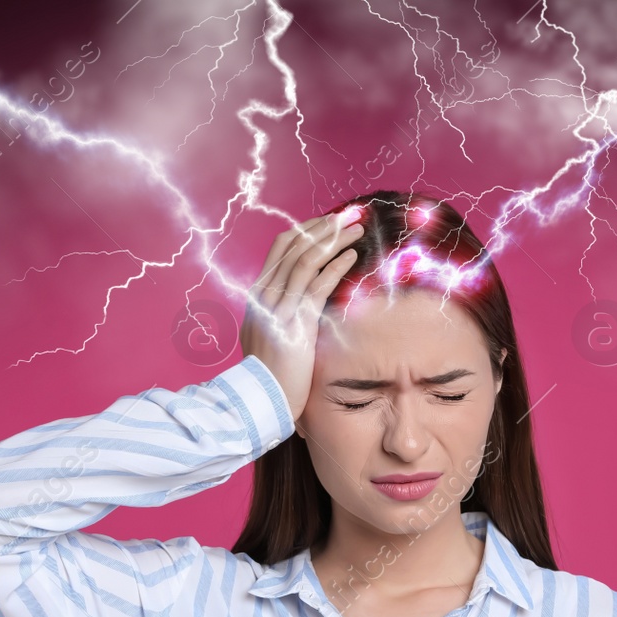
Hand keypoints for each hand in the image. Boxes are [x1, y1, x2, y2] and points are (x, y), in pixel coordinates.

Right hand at [240, 211, 364, 421]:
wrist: (261, 401)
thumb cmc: (270, 375)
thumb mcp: (268, 337)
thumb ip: (280, 315)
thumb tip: (300, 304)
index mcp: (259, 295)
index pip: (281, 249)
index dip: (306, 231)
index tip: (328, 223)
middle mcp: (266, 295)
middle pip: (294, 247)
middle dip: (323, 227)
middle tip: (349, 215)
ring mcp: (278, 307)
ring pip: (306, 260)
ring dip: (333, 240)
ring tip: (357, 228)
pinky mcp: (295, 322)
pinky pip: (316, 285)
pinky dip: (335, 267)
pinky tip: (351, 256)